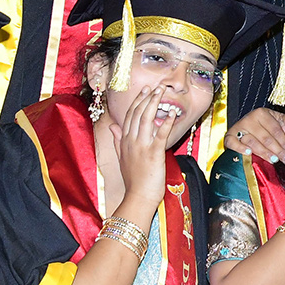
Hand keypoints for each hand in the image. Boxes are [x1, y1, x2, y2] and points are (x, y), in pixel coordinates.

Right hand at [109, 86, 173, 211]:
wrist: (138, 197)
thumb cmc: (133, 180)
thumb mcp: (121, 158)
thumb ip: (117, 141)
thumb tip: (112, 127)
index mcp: (124, 142)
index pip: (129, 116)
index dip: (136, 102)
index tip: (143, 91)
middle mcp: (131, 141)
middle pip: (137, 114)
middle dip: (146, 98)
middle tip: (154, 87)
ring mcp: (141, 146)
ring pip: (146, 119)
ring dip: (154, 103)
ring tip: (161, 93)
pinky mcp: (154, 153)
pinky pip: (160, 134)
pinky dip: (166, 122)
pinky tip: (172, 114)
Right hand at [225, 108, 284, 164]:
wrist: (244, 125)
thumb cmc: (262, 124)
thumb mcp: (275, 119)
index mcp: (261, 113)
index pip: (276, 130)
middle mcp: (249, 119)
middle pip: (266, 138)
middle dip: (278, 151)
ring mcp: (239, 128)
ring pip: (253, 142)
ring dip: (264, 152)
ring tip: (274, 160)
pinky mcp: (229, 136)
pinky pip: (233, 143)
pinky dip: (240, 148)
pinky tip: (248, 153)